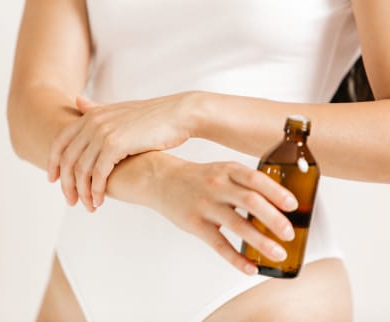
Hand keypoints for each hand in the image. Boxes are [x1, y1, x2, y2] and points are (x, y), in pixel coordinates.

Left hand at [47, 93, 196, 210]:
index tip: (54, 180)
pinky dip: (95, 190)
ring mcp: (102, 132)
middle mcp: (93, 122)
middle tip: (71, 201)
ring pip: (80, 169)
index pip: (60, 141)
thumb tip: (77, 101)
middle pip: (66, 158)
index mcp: (92, 114)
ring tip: (88, 206)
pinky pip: (97, 173)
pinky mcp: (115, 144)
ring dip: (82, 192)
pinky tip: (99, 201)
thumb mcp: (120, 111)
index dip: (53, 162)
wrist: (179, 114)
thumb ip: (96, 109)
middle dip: (66, 184)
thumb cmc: (153, 116)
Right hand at [148, 159, 297, 274]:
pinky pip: (218, 244)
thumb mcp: (220, 170)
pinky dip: (236, 258)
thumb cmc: (197, 178)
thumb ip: (244, 183)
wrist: (161, 180)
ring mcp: (205, 205)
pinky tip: (250, 268)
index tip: (293, 205)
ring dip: (261, 241)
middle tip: (289, 234)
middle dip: (274, 219)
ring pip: (237, 224)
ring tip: (277, 253)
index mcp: (227, 170)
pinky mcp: (194, 223)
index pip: (256, 179)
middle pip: (250, 201)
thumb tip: (276, 205)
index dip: (276, 192)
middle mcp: (217, 185)